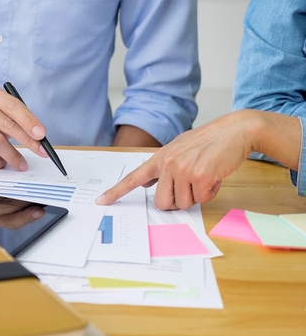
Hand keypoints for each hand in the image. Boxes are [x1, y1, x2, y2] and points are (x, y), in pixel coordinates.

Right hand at [0, 82, 49, 170]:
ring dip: (12, 155)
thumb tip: (37, 137)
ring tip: (20, 163)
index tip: (42, 135)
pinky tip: (0, 163)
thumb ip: (13, 120)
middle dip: (27, 140)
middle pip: (6, 123)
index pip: (12, 105)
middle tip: (40, 151)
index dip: (29, 120)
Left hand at [96, 111, 261, 209]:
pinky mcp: (201, 177)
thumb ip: (161, 166)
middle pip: (162, 202)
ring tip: (204, 176)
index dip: (116, 192)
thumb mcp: (178, 149)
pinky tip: (214, 175)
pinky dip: (210, 192)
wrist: (234, 131)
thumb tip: (146, 181)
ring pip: (184, 203)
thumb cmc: (208, 142)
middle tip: (189, 189)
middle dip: (177, 202)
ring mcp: (183, 170)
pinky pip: (202, 199)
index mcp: (159, 158)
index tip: (101, 201)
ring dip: (197, 196)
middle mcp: (168, 164)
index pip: (133, 177)